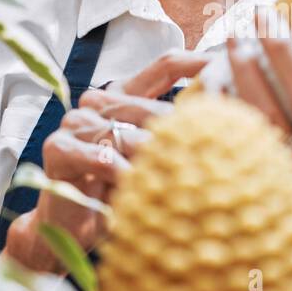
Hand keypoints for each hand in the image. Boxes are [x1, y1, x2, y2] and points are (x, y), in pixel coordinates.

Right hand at [3, 49, 210, 271]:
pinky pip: (102, 157)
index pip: (165, 66)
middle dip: (180, 131)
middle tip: (212, 150)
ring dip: (153, 157)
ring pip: (128, 132)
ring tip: (180, 176)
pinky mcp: (59, 148)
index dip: (198, 64)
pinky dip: (124, 174)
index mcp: (125, 94)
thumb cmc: (118, 191)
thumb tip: (232, 119)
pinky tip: (139, 188)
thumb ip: (179, 135)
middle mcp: (98, 101)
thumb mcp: (154, 159)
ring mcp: (76, 122)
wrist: (69, 226)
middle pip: (150, 106)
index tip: (228, 68)